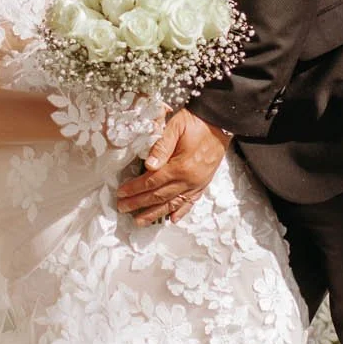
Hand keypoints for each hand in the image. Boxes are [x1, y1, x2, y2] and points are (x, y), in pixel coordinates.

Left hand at [115, 110, 230, 224]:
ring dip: (156, 214)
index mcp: (181, 166)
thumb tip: (148, 165)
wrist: (220, 122)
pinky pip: (191, 202)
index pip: (152, 182)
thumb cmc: (197, 123)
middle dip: (139, 204)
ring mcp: (198, 184)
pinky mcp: (204, 184)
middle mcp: (189, 179)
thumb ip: (162, 146)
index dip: (135, 188)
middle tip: (123, 208)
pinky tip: (172, 219)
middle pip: (159, 196)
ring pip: (173, 203)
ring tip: (141, 221)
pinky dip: (181, 211)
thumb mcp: (176, 127)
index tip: (122, 193)